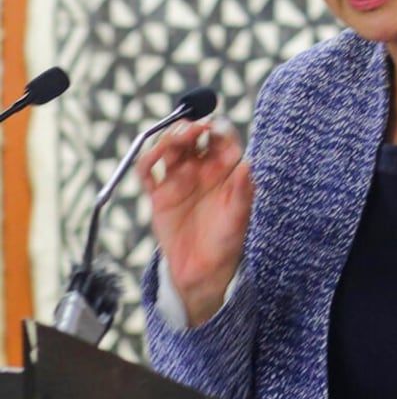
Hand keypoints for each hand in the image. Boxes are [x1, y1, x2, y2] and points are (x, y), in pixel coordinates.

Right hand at [137, 117, 253, 325]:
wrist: (204, 271)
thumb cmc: (227, 242)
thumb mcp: (239, 218)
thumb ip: (242, 191)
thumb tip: (247, 163)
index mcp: (225, 170)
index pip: (221, 139)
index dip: (218, 129)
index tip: (214, 128)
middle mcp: (201, 169)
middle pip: (193, 137)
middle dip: (191, 128)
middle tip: (192, 129)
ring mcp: (179, 179)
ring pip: (170, 148)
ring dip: (170, 138)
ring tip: (175, 139)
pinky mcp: (159, 194)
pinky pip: (148, 171)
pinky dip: (147, 160)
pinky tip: (153, 157)